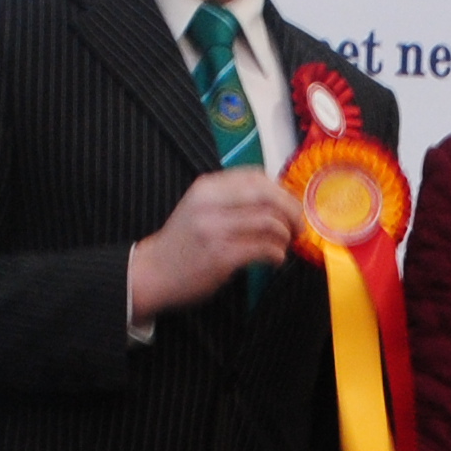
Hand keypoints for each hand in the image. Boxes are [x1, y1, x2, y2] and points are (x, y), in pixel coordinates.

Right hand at [130, 170, 304, 320]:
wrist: (152, 273)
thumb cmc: (182, 243)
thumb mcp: (199, 207)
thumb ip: (231, 198)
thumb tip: (277, 199)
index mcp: (207, 188)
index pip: (256, 177)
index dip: (280, 190)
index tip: (289, 205)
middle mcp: (211, 204)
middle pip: (268, 195)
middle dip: (291, 211)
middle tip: (298, 226)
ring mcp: (216, 230)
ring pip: (270, 222)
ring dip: (286, 236)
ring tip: (284, 245)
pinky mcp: (222, 256)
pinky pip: (264, 249)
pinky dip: (277, 254)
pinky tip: (275, 260)